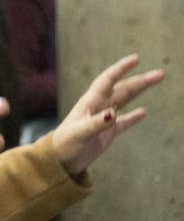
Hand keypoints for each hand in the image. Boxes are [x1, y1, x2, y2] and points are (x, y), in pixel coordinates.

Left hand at [52, 54, 163, 176]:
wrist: (59, 161)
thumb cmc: (65, 145)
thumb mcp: (80, 133)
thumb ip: (96, 124)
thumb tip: (113, 114)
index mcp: (90, 102)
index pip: (108, 81)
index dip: (121, 69)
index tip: (135, 59)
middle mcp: (98, 107)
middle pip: (122, 89)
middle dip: (140, 81)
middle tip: (160, 74)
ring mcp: (104, 119)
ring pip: (125, 100)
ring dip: (139, 91)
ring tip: (155, 81)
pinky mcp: (107, 132)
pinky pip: (124, 121)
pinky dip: (133, 117)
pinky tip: (143, 112)